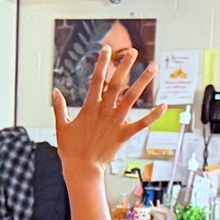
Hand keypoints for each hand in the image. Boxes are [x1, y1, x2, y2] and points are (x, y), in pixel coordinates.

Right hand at [52, 48, 164, 176]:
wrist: (82, 169)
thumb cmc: (70, 151)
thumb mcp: (61, 127)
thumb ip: (59, 108)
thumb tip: (55, 92)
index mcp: (89, 108)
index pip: (96, 80)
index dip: (102, 64)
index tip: (107, 51)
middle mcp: (104, 112)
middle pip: (116, 83)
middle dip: (125, 66)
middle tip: (133, 52)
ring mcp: (115, 122)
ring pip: (131, 98)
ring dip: (143, 81)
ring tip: (153, 67)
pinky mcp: (124, 134)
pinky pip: (141, 123)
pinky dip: (153, 115)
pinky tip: (163, 105)